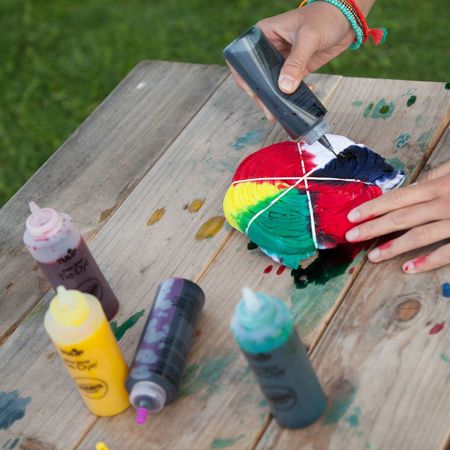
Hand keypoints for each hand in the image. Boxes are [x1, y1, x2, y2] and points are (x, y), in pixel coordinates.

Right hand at [229, 3, 352, 119]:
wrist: (346, 19)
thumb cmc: (325, 17)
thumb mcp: (308, 38)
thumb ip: (296, 63)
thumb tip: (285, 88)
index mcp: (264, 35)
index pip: (245, 58)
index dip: (244, 77)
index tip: (253, 92)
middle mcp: (269, 49)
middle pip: (257, 75)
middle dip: (262, 94)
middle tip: (269, 110)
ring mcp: (281, 60)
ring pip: (272, 84)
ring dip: (276, 98)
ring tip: (281, 111)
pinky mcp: (295, 69)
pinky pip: (288, 86)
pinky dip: (292, 96)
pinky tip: (298, 101)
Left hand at [345, 161, 449, 272]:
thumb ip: (435, 177)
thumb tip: (411, 187)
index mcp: (439, 186)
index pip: (398, 198)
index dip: (372, 208)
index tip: (351, 217)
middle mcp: (444, 203)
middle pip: (402, 217)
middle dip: (373, 227)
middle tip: (350, 236)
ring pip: (420, 236)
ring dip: (393, 247)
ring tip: (372, 256)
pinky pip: (448, 252)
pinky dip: (427, 261)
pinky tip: (407, 268)